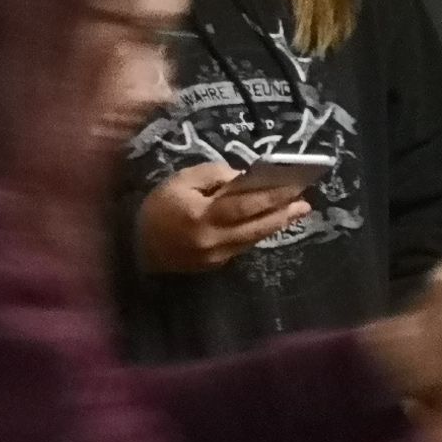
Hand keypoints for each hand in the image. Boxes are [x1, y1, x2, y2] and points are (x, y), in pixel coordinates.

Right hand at [136, 163, 308, 275]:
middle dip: (283, 213)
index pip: (245, 205)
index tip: (293, 186)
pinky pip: (242, 246)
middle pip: (256, 226)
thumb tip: (244, 178)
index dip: (271, 195)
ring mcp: (215, 257)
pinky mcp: (215, 265)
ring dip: (276, 224)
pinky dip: (258, 233)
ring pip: (253, 239)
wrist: (135, 246)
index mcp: (202, 216)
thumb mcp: (181, 181)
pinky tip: (271, 223)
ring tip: (296, 211)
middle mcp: (213, 240)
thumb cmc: (158, 207)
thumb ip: (214, 176)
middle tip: (305, 203)